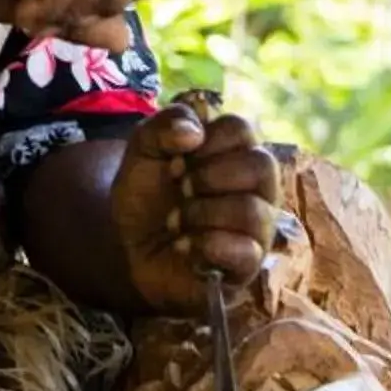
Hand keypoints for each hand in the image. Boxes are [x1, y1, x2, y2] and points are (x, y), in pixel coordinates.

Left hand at [110, 94, 278, 318]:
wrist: (129, 249)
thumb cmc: (147, 196)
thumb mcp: (143, 150)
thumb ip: (164, 125)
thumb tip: (195, 132)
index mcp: (236, 152)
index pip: (241, 129)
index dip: (205, 142)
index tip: (176, 159)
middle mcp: (257, 187)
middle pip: (262, 166)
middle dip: (209, 176)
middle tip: (181, 189)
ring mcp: (258, 227)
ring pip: (252, 211)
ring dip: (201, 214)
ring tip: (176, 222)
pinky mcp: (248, 265)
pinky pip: (246, 252)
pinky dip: (206, 246)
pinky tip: (183, 246)